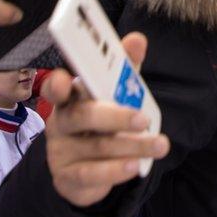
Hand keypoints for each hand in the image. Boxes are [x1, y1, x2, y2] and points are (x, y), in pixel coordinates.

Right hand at [44, 32, 169, 206]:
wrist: (86, 172)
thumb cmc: (101, 125)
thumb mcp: (113, 96)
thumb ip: (124, 69)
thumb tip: (137, 39)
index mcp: (70, 98)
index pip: (56, 87)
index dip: (57, 84)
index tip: (64, 82)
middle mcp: (61, 122)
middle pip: (81, 116)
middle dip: (114, 117)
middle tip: (143, 120)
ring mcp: (61, 151)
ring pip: (95, 147)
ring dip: (132, 146)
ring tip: (160, 145)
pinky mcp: (67, 177)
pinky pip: (91, 174)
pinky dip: (115, 171)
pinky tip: (134, 166)